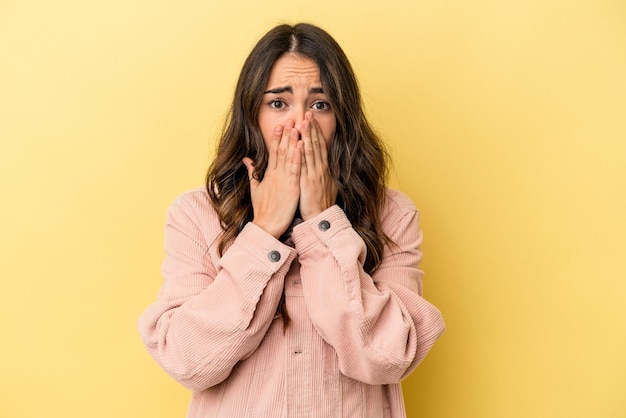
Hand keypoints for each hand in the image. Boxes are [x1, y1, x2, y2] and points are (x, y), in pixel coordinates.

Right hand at [243, 121, 302, 238]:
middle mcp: (276, 174)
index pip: (273, 152)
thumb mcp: (255, 189)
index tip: (280, 125)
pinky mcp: (291, 187)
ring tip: (296, 127)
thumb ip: (252, 173)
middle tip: (290, 119)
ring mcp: (283, 180)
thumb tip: (246, 159)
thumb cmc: (263, 210)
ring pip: (288, 157)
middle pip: (280, 150)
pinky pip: (294, 170)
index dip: (277, 138)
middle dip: (285, 134)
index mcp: (269, 174)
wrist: (266, 226)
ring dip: (292, 141)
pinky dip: (297, 157)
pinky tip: (300, 146)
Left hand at [298, 112, 336, 219]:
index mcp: (323, 169)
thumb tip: (323, 165)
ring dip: (307, 136)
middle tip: (308, 114)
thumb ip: (322, 173)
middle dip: (312, 129)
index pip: (320, 146)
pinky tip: (298, 144)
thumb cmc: (319, 203)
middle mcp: (320, 169)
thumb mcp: (324, 185)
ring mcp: (314, 175)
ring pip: (310, 152)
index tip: (311, 120)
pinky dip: (301, 154)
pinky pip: (303, 166)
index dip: (315, 132)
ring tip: (303, 123)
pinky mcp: (307, 183)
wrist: (321, 219)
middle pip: (316, 145)